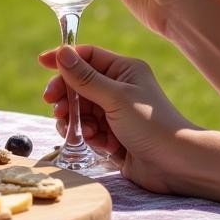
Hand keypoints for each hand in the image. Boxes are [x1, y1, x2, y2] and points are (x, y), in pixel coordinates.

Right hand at [39, 44, 194, 194]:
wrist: (177, 166)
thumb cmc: (151, 125)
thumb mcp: (115, 98)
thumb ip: (85, 77)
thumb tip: (61, 52)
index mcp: (124, 71)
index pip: (87, 56)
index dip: (64, 58)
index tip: (42, 63)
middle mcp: (119, 88)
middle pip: (79, 84)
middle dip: (66, 95)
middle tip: (54, 105)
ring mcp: (116, 113)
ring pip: (81, 109)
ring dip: (76, 118)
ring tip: (76, 129)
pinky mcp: (114, 136)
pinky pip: (89, 129)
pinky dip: (88, 135)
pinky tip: (97, 142)